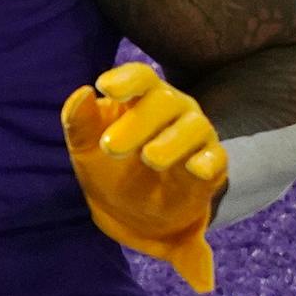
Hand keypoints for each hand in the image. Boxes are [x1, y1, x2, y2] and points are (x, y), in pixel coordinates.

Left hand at [61, 62, 228, 292]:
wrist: (129, 218)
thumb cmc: (108, 171)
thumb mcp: (85, 150)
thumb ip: (79, 122)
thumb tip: (83, 92)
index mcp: (141, 98)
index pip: (140, 76)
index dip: (126, 79)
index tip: (105, 87)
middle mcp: (173, 110)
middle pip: (165, 99)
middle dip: (138, 122)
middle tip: (110, 147)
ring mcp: (195, 136)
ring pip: (194, 126)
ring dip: (171, 141)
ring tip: (149, 158)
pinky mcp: (211, 167)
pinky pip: (216, 158)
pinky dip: (207, 162)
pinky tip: (194, 169)